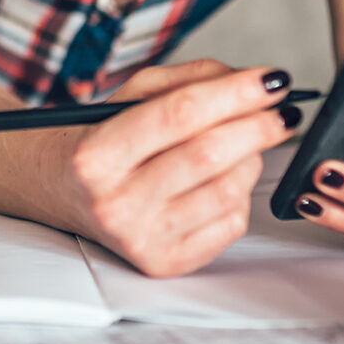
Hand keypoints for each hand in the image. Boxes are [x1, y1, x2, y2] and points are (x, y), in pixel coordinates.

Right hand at [58, 59, 301, 278]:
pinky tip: (226, 178)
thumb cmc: (102, 137)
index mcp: (97, 154)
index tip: (273, 80)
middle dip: (258, 126)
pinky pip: (230, 225)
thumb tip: (255, 82)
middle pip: (209, 155)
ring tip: (246, 143)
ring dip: (252, 159)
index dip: (235, 94)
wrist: (60, 190)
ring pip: (227, 191)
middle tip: (283, 111)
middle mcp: (115, 203)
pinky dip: (241, 194)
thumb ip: (190, 80)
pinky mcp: (165, 263)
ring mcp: (141, 239)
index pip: (180, 114)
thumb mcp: (131, 95)